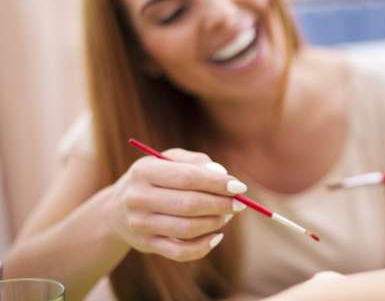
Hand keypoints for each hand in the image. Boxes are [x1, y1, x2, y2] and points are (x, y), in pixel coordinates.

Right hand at [106, 148, 247, 261]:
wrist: (114, 211)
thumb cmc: (153, 179)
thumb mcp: (167, 161)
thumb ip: (196, 162)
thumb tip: (223, 174)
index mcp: (144, 171)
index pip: (188, 177)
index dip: (217, 183)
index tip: (240, 187)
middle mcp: (138, 198)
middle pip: (188, 204)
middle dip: (220, 204)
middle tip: (240, 204)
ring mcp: (140, 225)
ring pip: (186, 229)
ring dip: (215, 223)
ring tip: (227, 215)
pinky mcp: (145, 245)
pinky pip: (180, 252)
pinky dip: (203, 247)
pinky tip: (216, 236)